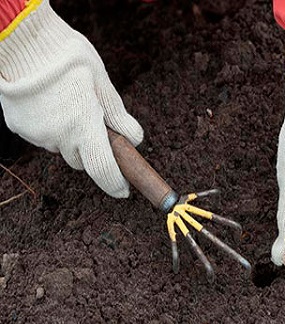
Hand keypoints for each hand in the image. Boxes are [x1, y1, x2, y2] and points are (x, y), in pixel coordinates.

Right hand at [0, 0, 142, 197]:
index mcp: (84, 126)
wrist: (22, 41)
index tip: (124, 191)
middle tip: (96, 124)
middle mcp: (59, 136)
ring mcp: (36, 134)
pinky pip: (43, 137)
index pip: (103, 169)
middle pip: (82, 159)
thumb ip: (119, 116)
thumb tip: (135, 140)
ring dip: (70, 137)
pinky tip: (51, 105)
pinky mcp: (19, 127)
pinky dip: (52, 128)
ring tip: (70, 105)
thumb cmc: (69, 59)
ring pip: (62, 147)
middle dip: (92, 150)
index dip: (116, 184)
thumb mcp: (103, 84)